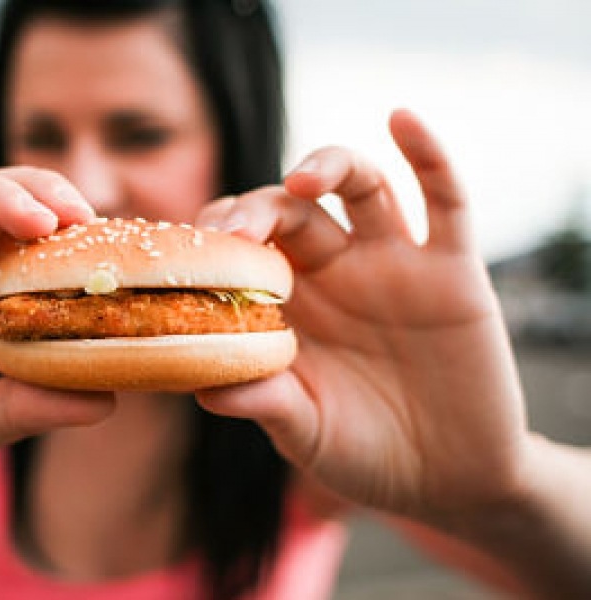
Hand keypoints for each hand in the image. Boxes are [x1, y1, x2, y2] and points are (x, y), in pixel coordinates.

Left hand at [196, 110, 528, 520]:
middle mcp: (335, 272)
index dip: (218, 239)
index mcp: (291, 305)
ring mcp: (393, 264)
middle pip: (292, 210)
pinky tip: (402, 119)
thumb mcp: (306, 432)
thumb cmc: (364, 453)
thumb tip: (201, 386)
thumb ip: (262, 404)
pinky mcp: (452, 269)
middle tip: (237, 229)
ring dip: (330, 165)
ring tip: (305, 177)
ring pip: (361, 187)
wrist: (449, 478)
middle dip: (261, 208)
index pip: (245, 248)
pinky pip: (445, 200)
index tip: (191, 250)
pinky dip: (428, 156)